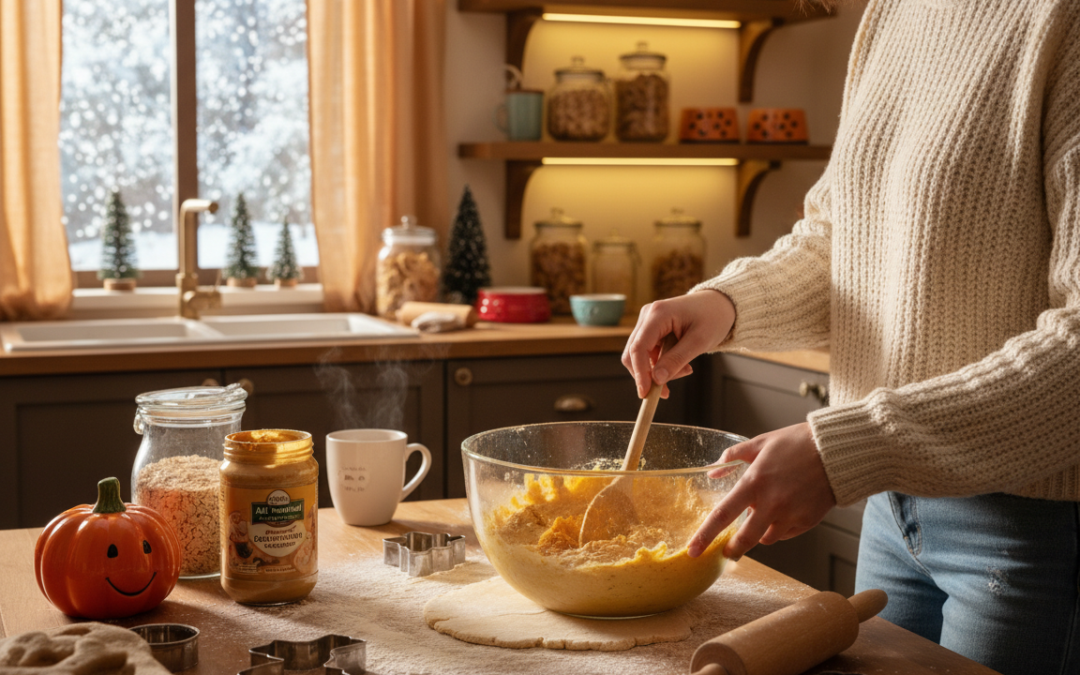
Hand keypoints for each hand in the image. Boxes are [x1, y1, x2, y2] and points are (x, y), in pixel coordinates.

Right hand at [622, 290, 735, 398]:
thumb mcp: (699, 342)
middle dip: (648, 375)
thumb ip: (676, 360)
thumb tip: (656, 380)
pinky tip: (681, 365)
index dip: (640, 372)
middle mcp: (647, 316)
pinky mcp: (650, 330)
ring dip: (657, 371)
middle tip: (667, 390)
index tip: (645, 393)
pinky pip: (648, 354)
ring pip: (640, 357)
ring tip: (685, 370)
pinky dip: (661, 365)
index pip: (639, 347)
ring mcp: (647, 323)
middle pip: (633, 353)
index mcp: (658, 313)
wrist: (718, 304)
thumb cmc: (712, 318)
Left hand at [688, 423, 835, 559]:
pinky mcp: (807, 522)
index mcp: (754, 482)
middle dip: (732, 549)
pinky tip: (783, 513)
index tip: (692, 551)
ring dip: (759, 533)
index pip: (722, 515)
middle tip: (726, 550)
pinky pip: (785, 534)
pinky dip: (779, 529)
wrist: (836, 451)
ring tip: (763, 517)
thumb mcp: (760, 442)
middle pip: (744, 540)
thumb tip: (712, 470)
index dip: (705, 536)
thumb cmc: (796, 443)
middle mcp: (771, 503)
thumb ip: (733, 456)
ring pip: (766, 540)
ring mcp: (790, 515)